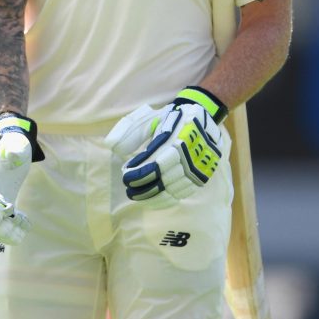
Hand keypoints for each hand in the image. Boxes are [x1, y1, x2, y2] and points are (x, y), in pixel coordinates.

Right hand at [0, 113, 44, 243]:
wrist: (15, 148)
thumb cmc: (12, 144)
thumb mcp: (14, 143)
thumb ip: (13, 147)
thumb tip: (13, 152)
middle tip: (10, 230)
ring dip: (3, 231)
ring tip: (19, 236)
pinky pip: (0, 223)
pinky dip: (10, 230)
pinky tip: (24, 231)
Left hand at [106, 87, 227, 201]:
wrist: (204, 117)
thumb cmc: (172, 118)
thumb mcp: (151, 118)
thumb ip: (133, 132)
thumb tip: (114, 147)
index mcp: (178, 138)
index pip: (156, 163)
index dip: (140, 173)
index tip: (126, 176)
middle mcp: (191, 155)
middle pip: (164, 179)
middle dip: (144, 188)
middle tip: (129, 190)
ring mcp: (198, 167)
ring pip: (173, 189)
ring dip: (153, 196)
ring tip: (137, 196)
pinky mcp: (202, 176)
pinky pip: (183, 193)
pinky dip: (167, 199)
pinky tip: (152, 200)